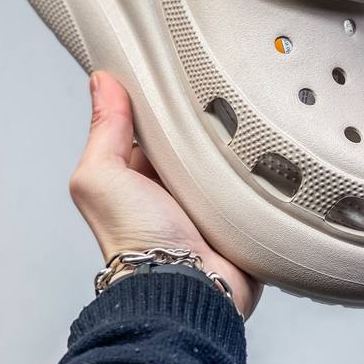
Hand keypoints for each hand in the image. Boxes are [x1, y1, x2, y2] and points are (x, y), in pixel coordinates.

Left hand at [70, 71, 261, 318]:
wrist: (189, 289)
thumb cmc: (138, 243)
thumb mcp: (103, 178)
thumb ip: (104, 131)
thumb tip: (101, 83)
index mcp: (137, 178)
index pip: (149, 127)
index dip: (158, 103)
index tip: (173, 73)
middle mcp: (171, 189)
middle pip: (190, 139)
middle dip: (201, 121)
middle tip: (216, 91)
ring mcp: (207, 202)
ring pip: (223, 157)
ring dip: (231, 144)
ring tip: (244, 116)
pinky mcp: (240, 214)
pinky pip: (251, 179)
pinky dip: (255, 167)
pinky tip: (262, 148)